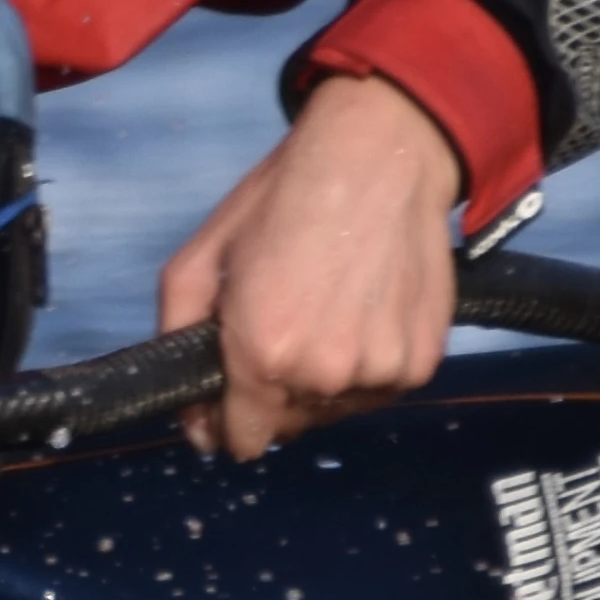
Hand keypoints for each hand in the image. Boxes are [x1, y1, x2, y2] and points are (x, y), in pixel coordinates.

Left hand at [156, 74, 468, 462]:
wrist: (379, 157)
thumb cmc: (284, 198)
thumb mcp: (201, 256)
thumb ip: (177, 335)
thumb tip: (191, 413)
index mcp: (263, 354)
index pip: (242, 442)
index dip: (226, 420)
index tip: (231, 389)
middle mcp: (325, 376)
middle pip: (288, 425)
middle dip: (274, 391)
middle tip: (285, 323)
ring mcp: (381, 372)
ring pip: (336, 407)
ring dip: (324, 379)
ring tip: (327, 313)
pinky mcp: (422, 362)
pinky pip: (380, 387)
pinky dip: (368, 364)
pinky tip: (363, 312)